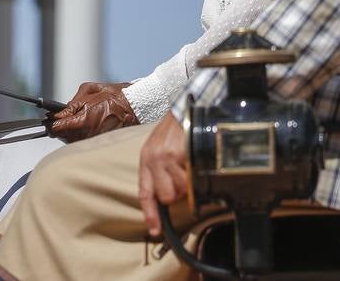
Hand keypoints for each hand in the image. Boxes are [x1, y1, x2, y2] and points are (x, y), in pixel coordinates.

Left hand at [49, 81, 137, 141]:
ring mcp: (92, 141)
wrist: (136, 105)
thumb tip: (59, 112)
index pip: (55, 129)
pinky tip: (91, 124)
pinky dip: (82, 134)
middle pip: (62, 136)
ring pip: (72, 139)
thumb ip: (72, 102)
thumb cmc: (115, 96)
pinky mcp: (99, 144)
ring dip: (72, 131)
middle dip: (62, 126)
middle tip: (68, 116)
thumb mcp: (90, 91)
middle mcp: (85, 134)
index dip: (51, 123)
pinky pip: (83, 141)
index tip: (51, 119)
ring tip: (84, 118)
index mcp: (82, 120)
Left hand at [139, 112, 186, 236]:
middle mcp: (154, 160)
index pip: (145, 193)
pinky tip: (193, 161)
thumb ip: (157, 169)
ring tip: (188, 166)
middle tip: (181, 180)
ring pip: (180, 189)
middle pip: (166, 196)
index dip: (150, 214)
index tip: (155, 229)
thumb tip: (164, 196)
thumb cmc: (172, 129)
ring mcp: (167, 158)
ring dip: (187, 183)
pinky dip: (195, 173)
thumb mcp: (157, 147)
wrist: (184, 108)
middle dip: (176, 193)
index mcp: (146, 159)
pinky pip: (190, 177)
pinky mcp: (180, 155)